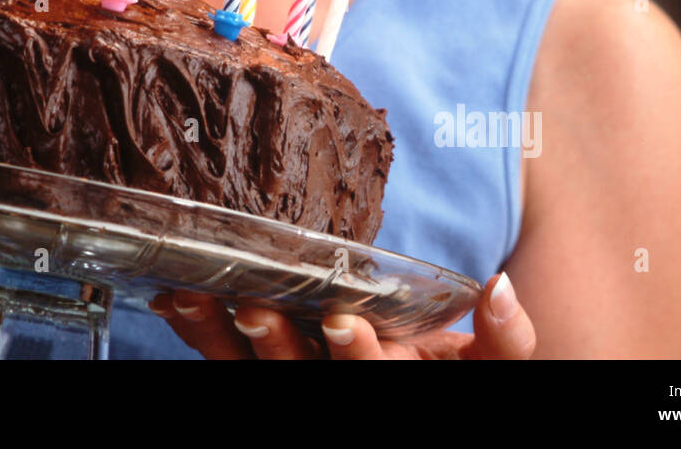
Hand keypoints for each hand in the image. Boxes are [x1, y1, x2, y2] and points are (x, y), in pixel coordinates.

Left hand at [149, 272, 535, 358]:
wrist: (418, 373)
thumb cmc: (453, 372)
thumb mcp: (489, 364)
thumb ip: (504, 338)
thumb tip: (498, 288)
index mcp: (394, 386)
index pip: (372, 380)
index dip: (358, 357)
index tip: (342, 321)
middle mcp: (337, 391)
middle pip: (300, 380)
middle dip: (278, 348)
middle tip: (256, 308)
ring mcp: (293, 383)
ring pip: (251, 374)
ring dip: (219, 337)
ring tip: (198, 299)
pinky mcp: (259, 370)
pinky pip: (224, 360)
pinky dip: (197, 330)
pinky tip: (176, 300)